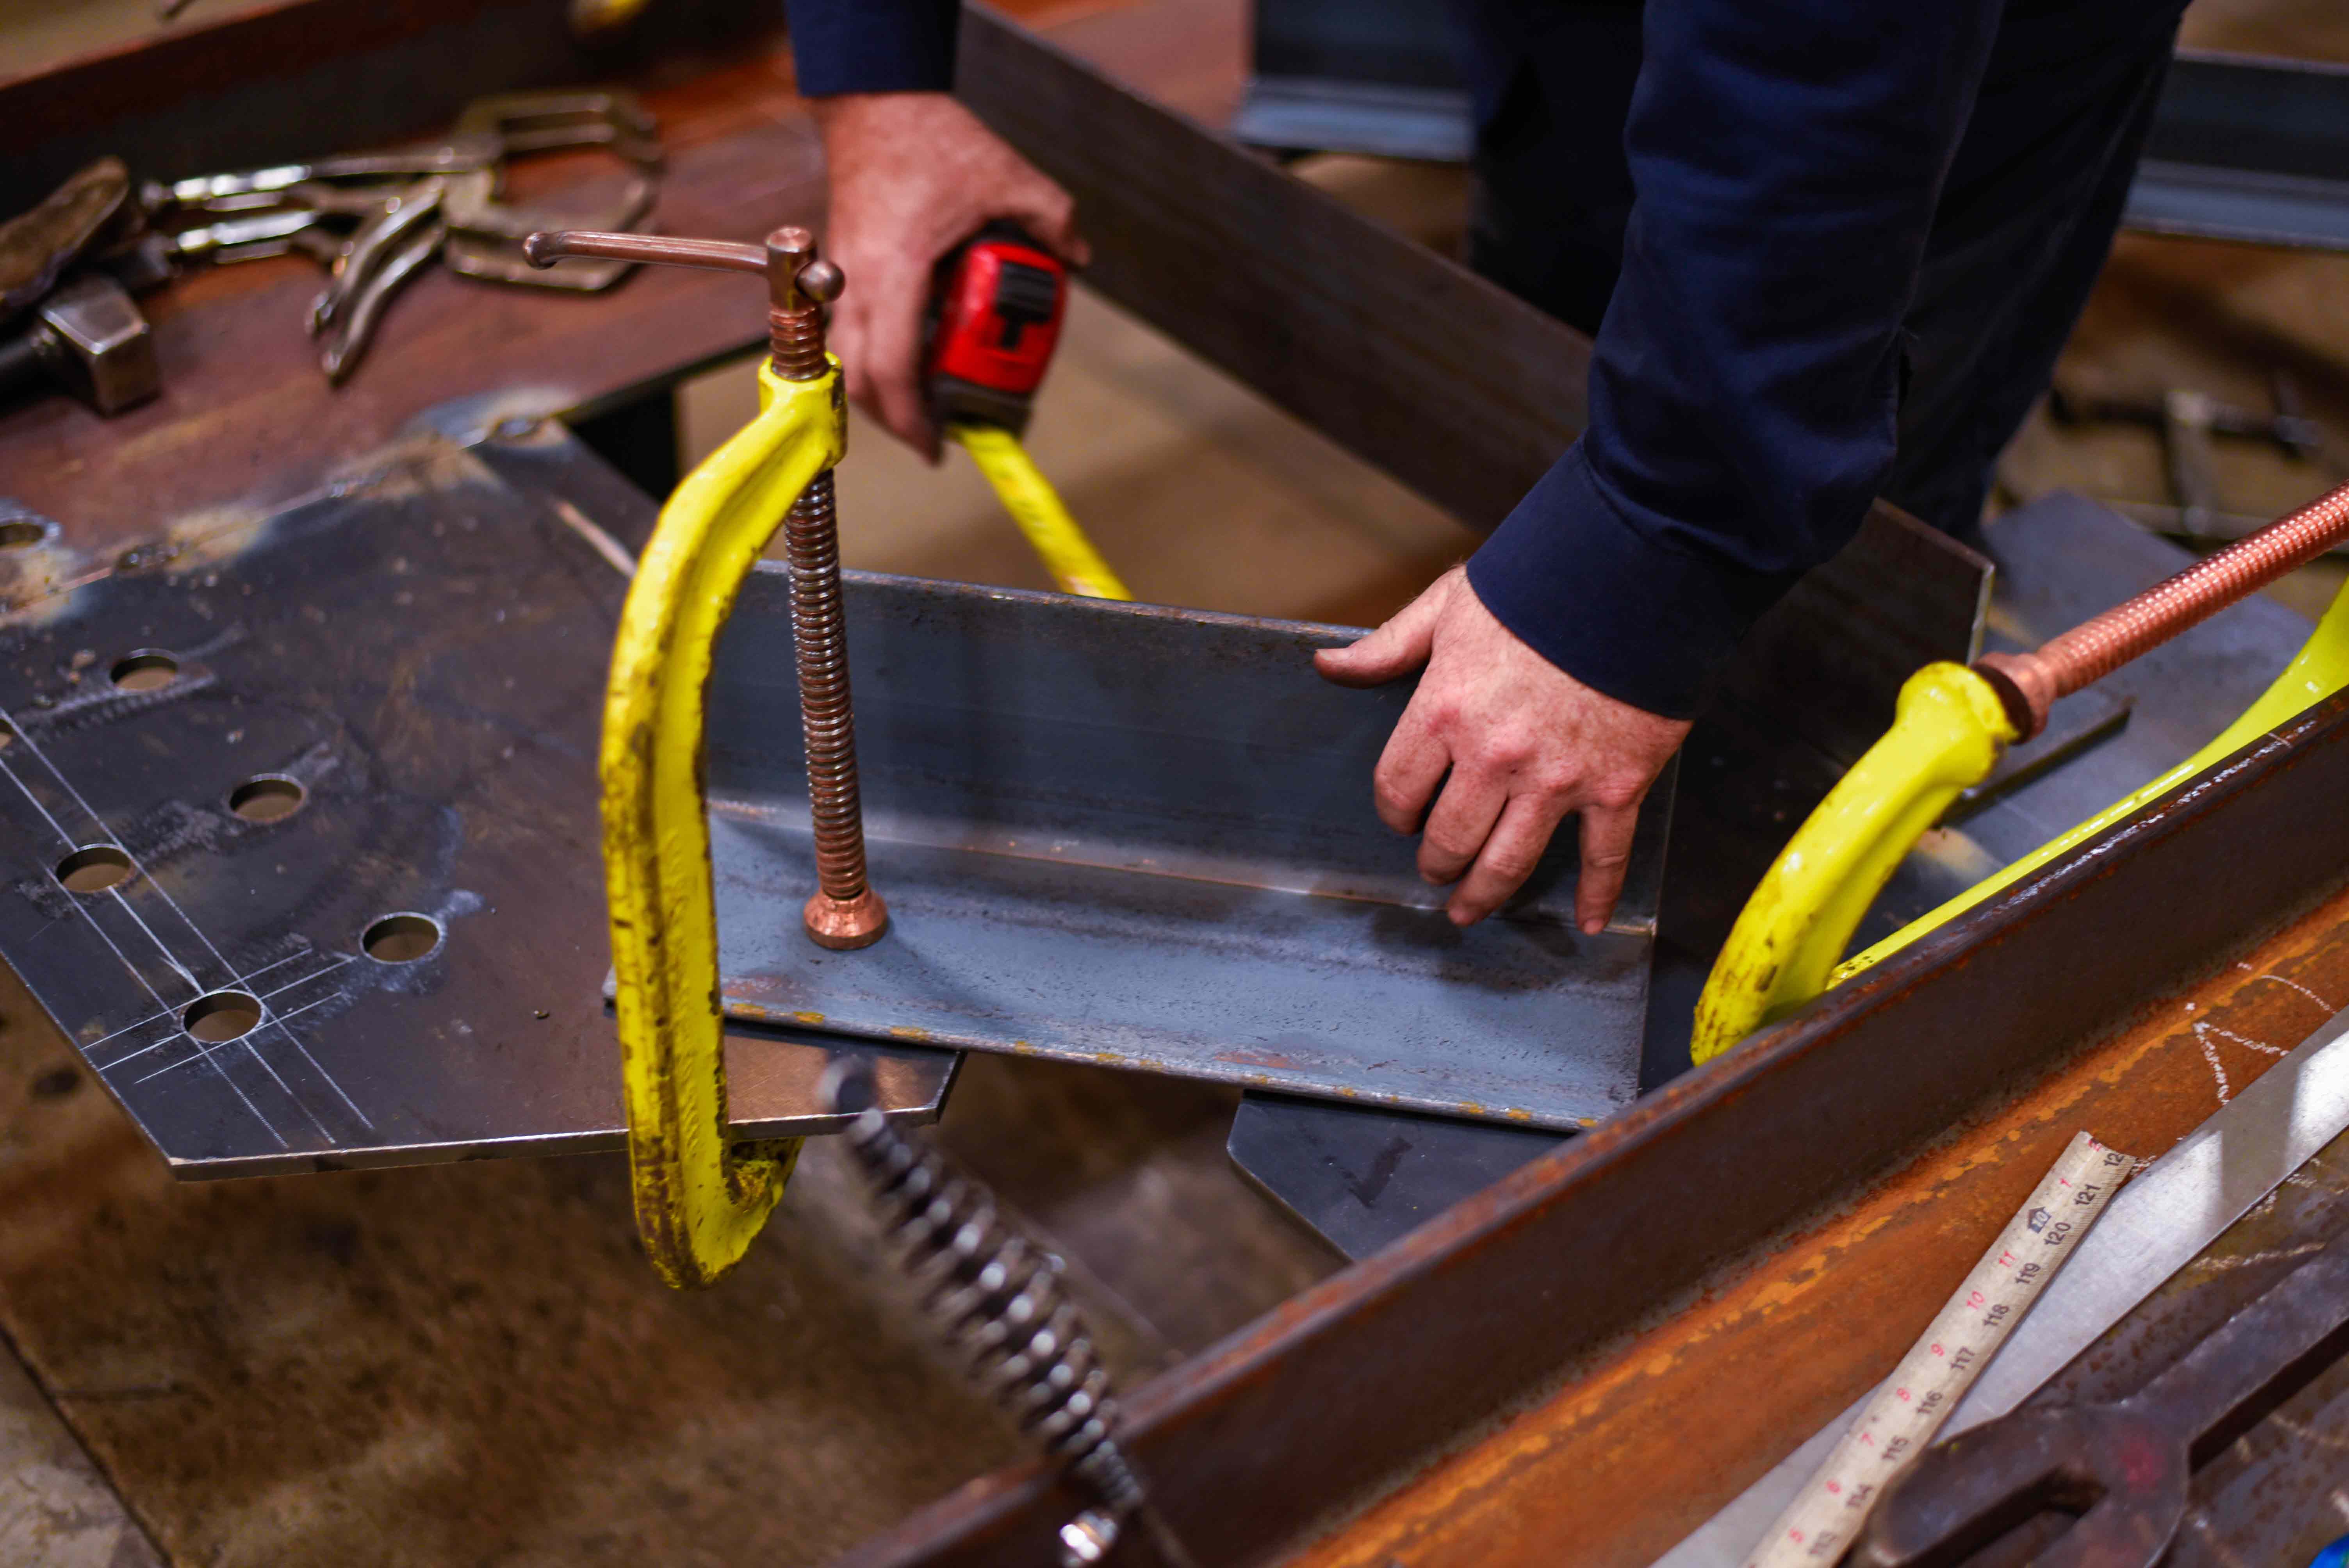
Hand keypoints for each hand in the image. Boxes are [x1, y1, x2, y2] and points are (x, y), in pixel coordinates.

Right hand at [809, 92, 1090, 459]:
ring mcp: (842, 276)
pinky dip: (869, 359)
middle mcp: (858, 281)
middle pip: (860, 379)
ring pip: (845, 360)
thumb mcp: (1008, 176)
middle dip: (896, 420)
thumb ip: (1052, 217)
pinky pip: (845, 332)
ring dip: (881, 393)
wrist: (874, 100)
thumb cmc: (931, 137)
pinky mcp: (839, 268)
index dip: (914, 419)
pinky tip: (904, 359)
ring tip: (922, 408)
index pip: (893, 367)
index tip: (938, 447)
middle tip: (936, 438)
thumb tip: (1078, 257)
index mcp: (897, 269)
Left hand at [1316, 567, 1689, 932]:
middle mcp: (1495, 757)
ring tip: (1469, 910)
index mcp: (1445, 712)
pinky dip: (1597, 895)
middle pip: (1450, 838)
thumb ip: (1388, 646)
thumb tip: (1328, 666)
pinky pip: (1604, 856)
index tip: (1401, 817)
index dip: (1395, 811)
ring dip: (1485, 893)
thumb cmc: (1536, 584)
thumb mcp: (1449, 605)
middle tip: (1435, 870)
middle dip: (1436, 862)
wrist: (1633, 575)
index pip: (1398, 789)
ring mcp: (1558, 780)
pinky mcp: (1616, 786)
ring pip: (1510, 861)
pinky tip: (1586, 922)